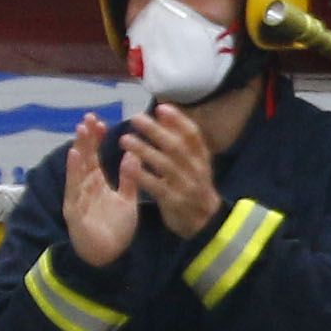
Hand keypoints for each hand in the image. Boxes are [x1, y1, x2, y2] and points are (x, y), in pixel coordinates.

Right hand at [54, 123, 143, 268]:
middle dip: (86, 138)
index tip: (100, 122)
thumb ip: (129, 178)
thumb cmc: (116, 230)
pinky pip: (74, 189)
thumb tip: (132, 155)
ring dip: (79, 150)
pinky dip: (73, 172)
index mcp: (97, 184)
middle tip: (88, 118)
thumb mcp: (127, 200)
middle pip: (84, 158)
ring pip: (77, 170)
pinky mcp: (75, 211)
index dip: (96, 139)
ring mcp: (78, 198)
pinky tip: (74, 156)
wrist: (111, 258)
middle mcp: (85, 188)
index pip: (95, 157)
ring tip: (81, 131)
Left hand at [121, 103, 223, 241]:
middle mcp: (196, 170)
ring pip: (164, 165)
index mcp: (201, 158)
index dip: (178, 120)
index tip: (161, 108)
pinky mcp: (174, 202)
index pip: (192, 135)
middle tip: (135, 118)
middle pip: (176, 147)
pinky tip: (127, 166)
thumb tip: (165, 111)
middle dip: (155, 131)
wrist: (205, 223)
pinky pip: (156, 187)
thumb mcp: (194, 164)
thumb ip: (180, 140)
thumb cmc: (194, 187)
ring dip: (144, 151)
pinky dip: (142, 176)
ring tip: (124, 140)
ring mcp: (186, 186)